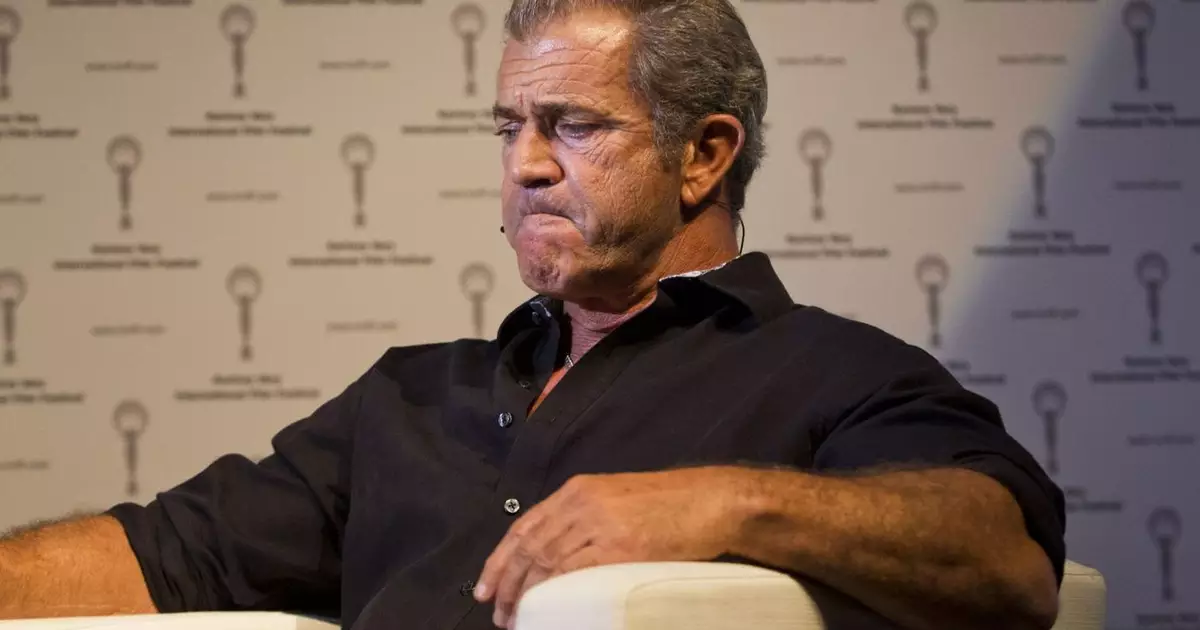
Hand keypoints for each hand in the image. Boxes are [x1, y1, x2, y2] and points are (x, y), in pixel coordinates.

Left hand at [473, 467, 745, 628]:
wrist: (713, 500)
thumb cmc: (672, 505)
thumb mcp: (618, 499)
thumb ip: (586, 519)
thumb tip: (558, 555)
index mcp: (577, 490)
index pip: (524, 526)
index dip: (500, 560)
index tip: (486, 587)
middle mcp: (582, 503)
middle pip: (530, 547)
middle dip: (508, 584)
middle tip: (499, 614)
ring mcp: (600, 524)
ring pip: (547, 563)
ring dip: (527, 596)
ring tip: (518, 621)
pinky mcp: (621, 547)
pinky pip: (574, 573)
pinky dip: (554, 595)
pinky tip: (547, 612)